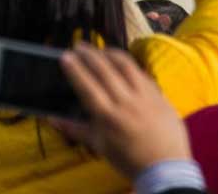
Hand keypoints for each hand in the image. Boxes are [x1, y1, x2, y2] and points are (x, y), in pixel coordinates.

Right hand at [52, 43, 191, 179]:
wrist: (166, 169)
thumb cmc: (128, 159)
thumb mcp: (99, 146)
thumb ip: (75, 129)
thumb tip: (51, 119)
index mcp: (108, 117)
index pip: (87, 85)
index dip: (75, 69)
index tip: (65, 56)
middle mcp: (126, 103)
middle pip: (104, 70)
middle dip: (89, 54)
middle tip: (78, 46)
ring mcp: (145, 97)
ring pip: (126, 66)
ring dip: (110, 53)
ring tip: (100, 49)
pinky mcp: (160, 95)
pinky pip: (142, 74)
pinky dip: (129, 66)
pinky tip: (122, 64)